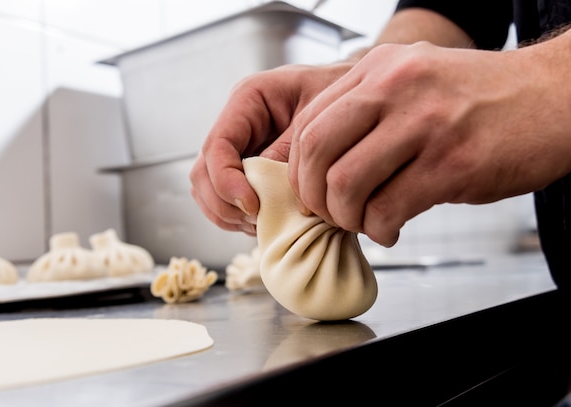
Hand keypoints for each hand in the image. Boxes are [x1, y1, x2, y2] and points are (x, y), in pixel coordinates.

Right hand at [189, 62, 352, 234]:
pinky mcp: (250, 172)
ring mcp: (241, 150)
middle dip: (224, 204)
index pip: (217, 145)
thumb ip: (291, 153)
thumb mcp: (324, 118)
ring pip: (209, 192)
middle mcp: (238, 124)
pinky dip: (240, 218)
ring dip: (229, 215)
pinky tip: (267, 221)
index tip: (253, 206)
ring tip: (263, 223)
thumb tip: (263, 194)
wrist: (367, 102)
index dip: (227, 181)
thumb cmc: (350, 99)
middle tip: (258, 220)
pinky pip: (228, 201)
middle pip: (203, 173)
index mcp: (249, 99)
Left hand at [288, 38, 570, 246]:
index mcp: (380, 68)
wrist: (558, 93)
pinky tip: (391, 229)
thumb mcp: (414, 81)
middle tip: (330, 214)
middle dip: (314, 197)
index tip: (311, 192)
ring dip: (347, 219)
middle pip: (316, 153)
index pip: (308, 123)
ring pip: (346, 185)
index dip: (299, 169)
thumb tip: (315, 162)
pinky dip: (380, 230)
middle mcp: (395, 87)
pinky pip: (388, 209)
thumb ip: (365, 111)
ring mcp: (425, 123)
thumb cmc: (482, 97)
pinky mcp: (453, 163)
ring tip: (365, 222)